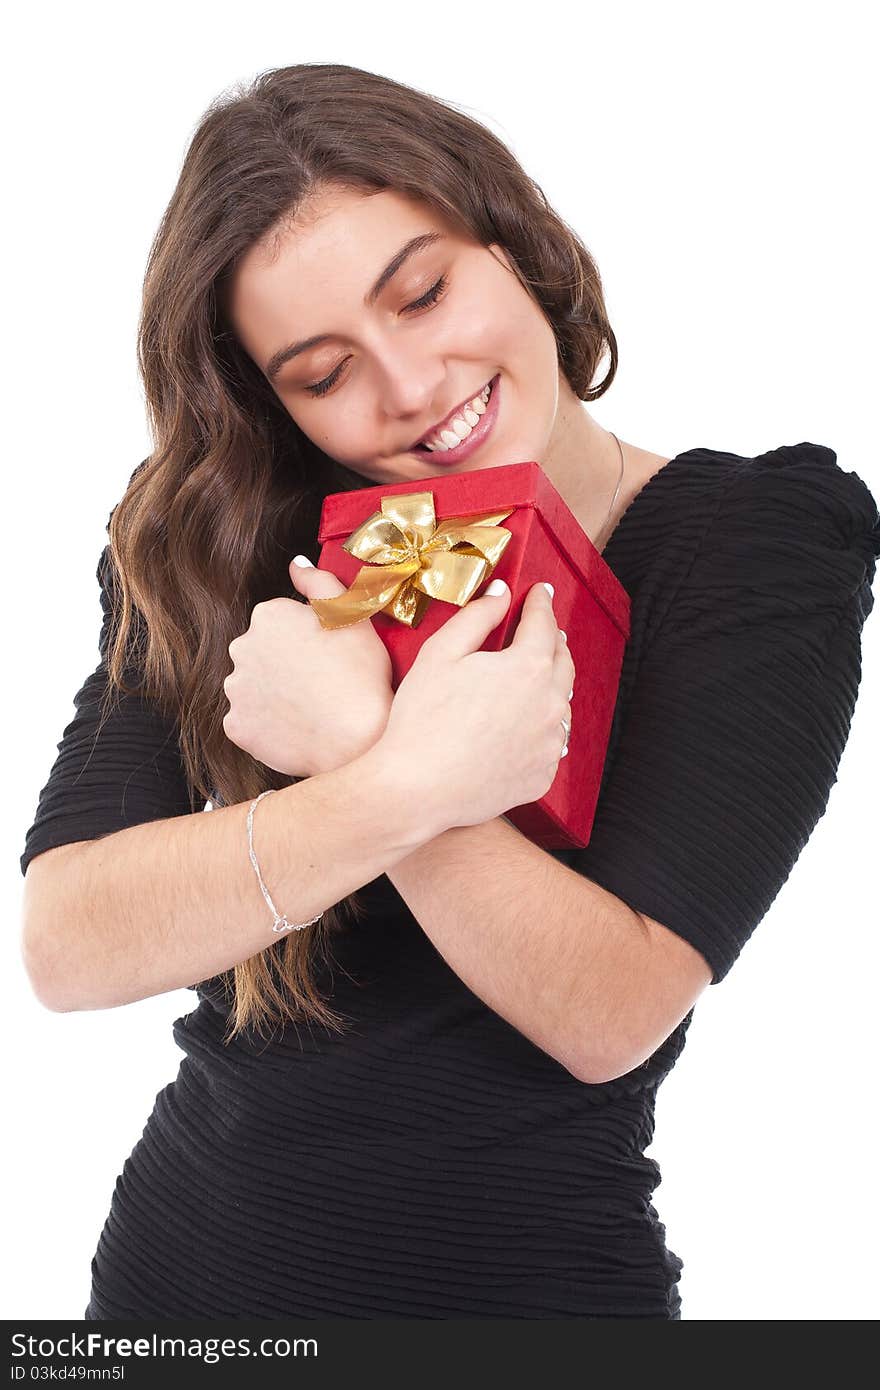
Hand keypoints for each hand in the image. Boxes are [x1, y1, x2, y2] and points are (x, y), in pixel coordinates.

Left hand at [222, 557, 393, 777]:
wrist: (357, 740)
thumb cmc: (360, 675)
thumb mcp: (351, 614)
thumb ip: (319, 581)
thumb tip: (295, 564)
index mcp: (268, 616)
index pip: (282, 621)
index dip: (308, 638)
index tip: (328, 654)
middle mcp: (241, 648)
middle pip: (263, 652)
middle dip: (284, 663)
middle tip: (321, 681)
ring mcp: (236, 689)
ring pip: (254, 686)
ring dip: (274, 693)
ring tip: (310, 706)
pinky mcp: (236, 726)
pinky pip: (250, 721)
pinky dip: (268, 724)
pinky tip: (296, 726)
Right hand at [375, 580, 575, 834]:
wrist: (417, 789)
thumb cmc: (422, 719)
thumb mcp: (441, 653)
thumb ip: (477, 617)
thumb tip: (502, 593)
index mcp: (529, 668)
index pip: (544, 624)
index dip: (541, 604)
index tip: (541, 592)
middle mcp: (550, 705)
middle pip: (563, 663)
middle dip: (555, 642)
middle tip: (546, 631)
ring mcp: (550, 744)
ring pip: (561, 705)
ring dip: (553, 686)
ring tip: (538, 678)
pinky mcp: (542, 775)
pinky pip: (550, 744)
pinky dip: (543, 729)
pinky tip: (526, 727)